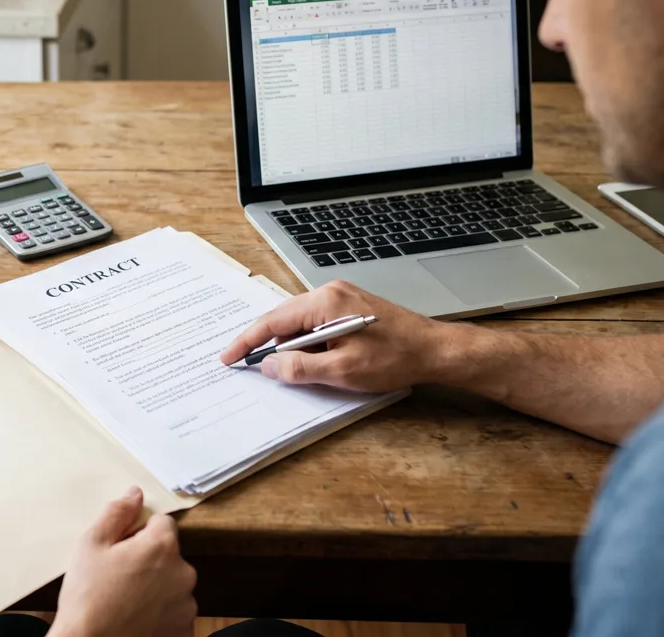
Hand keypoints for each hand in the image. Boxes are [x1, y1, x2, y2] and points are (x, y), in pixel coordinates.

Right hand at [51, 487, 196, 636]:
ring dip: (156, 588)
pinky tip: (136, 618)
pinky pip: (175, 612)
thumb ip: (117, 513)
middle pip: (168, 555)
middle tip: (119, 577)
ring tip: (126, 601)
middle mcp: (183, 573)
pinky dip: (161, 614)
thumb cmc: (88, 598)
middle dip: (149, 561)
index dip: (139, 534)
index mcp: (162, 546)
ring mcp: (186, 605)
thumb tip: (135, 493)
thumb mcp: (91, 544)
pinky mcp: (184, 630)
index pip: (162, 523)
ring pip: (172, 584)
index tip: (121, 550)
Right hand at [219, 280, 461, 391]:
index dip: (247, 341)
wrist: (435, 350)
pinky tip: (307, 359)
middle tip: (245, 365)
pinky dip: (305, 342)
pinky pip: (316, 323)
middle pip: (284, 319)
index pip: (273, 321)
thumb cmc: (395, 358)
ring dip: (289, 346)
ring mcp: (341, 298)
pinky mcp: (350, 308)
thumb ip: (300, 368)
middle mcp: (330, 293)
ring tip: (279, 367)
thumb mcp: (342, 370)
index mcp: (325, 302)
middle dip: (265, 344)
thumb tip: (269, 365)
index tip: (228, 357)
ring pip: (300, 323)